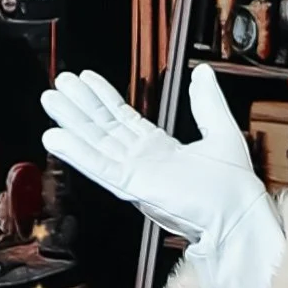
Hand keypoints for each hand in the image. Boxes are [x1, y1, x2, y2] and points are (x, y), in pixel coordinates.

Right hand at [41, 65, 263, 242]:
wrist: (237, 214)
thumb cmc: (234, 186)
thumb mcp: (220, 130)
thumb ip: (207, 101)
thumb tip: (202, 73)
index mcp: (161, 149)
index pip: (124, 118)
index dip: (103, 97)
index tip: (85, 79)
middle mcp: (143, 160)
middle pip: (103, 128)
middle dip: (79, 105)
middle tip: (58, 83)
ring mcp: (135, 173)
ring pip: (95, 143)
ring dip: (71, 121)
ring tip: (50, 100)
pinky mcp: (132, 185)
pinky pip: (100, 166)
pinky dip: (78, 152)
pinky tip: (58, 137)